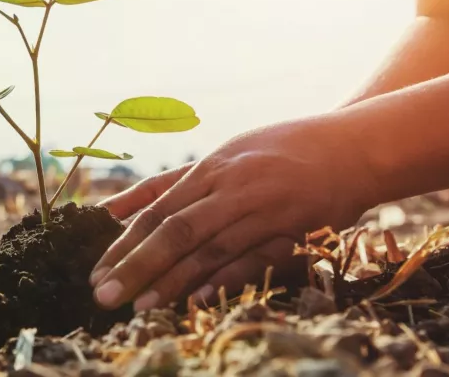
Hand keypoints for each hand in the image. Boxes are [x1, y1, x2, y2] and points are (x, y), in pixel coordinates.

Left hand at [89, 115, 377, 311]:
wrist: (352, 145)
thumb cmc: (278, 151)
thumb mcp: (222, 156)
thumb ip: (169, 185)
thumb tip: (114, 208)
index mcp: (210, 167)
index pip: (156, 210)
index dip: (124, 243)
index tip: (96, 270)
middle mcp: (231, 186)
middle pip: (173, 231)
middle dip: (135, 265)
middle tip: (103, 294)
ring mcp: (263, 207)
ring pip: (208, 247)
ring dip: (172, 279)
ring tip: (139, 304)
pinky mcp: (293, 228)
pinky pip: (254, 258)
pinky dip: (226, 279)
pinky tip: (198, 300)